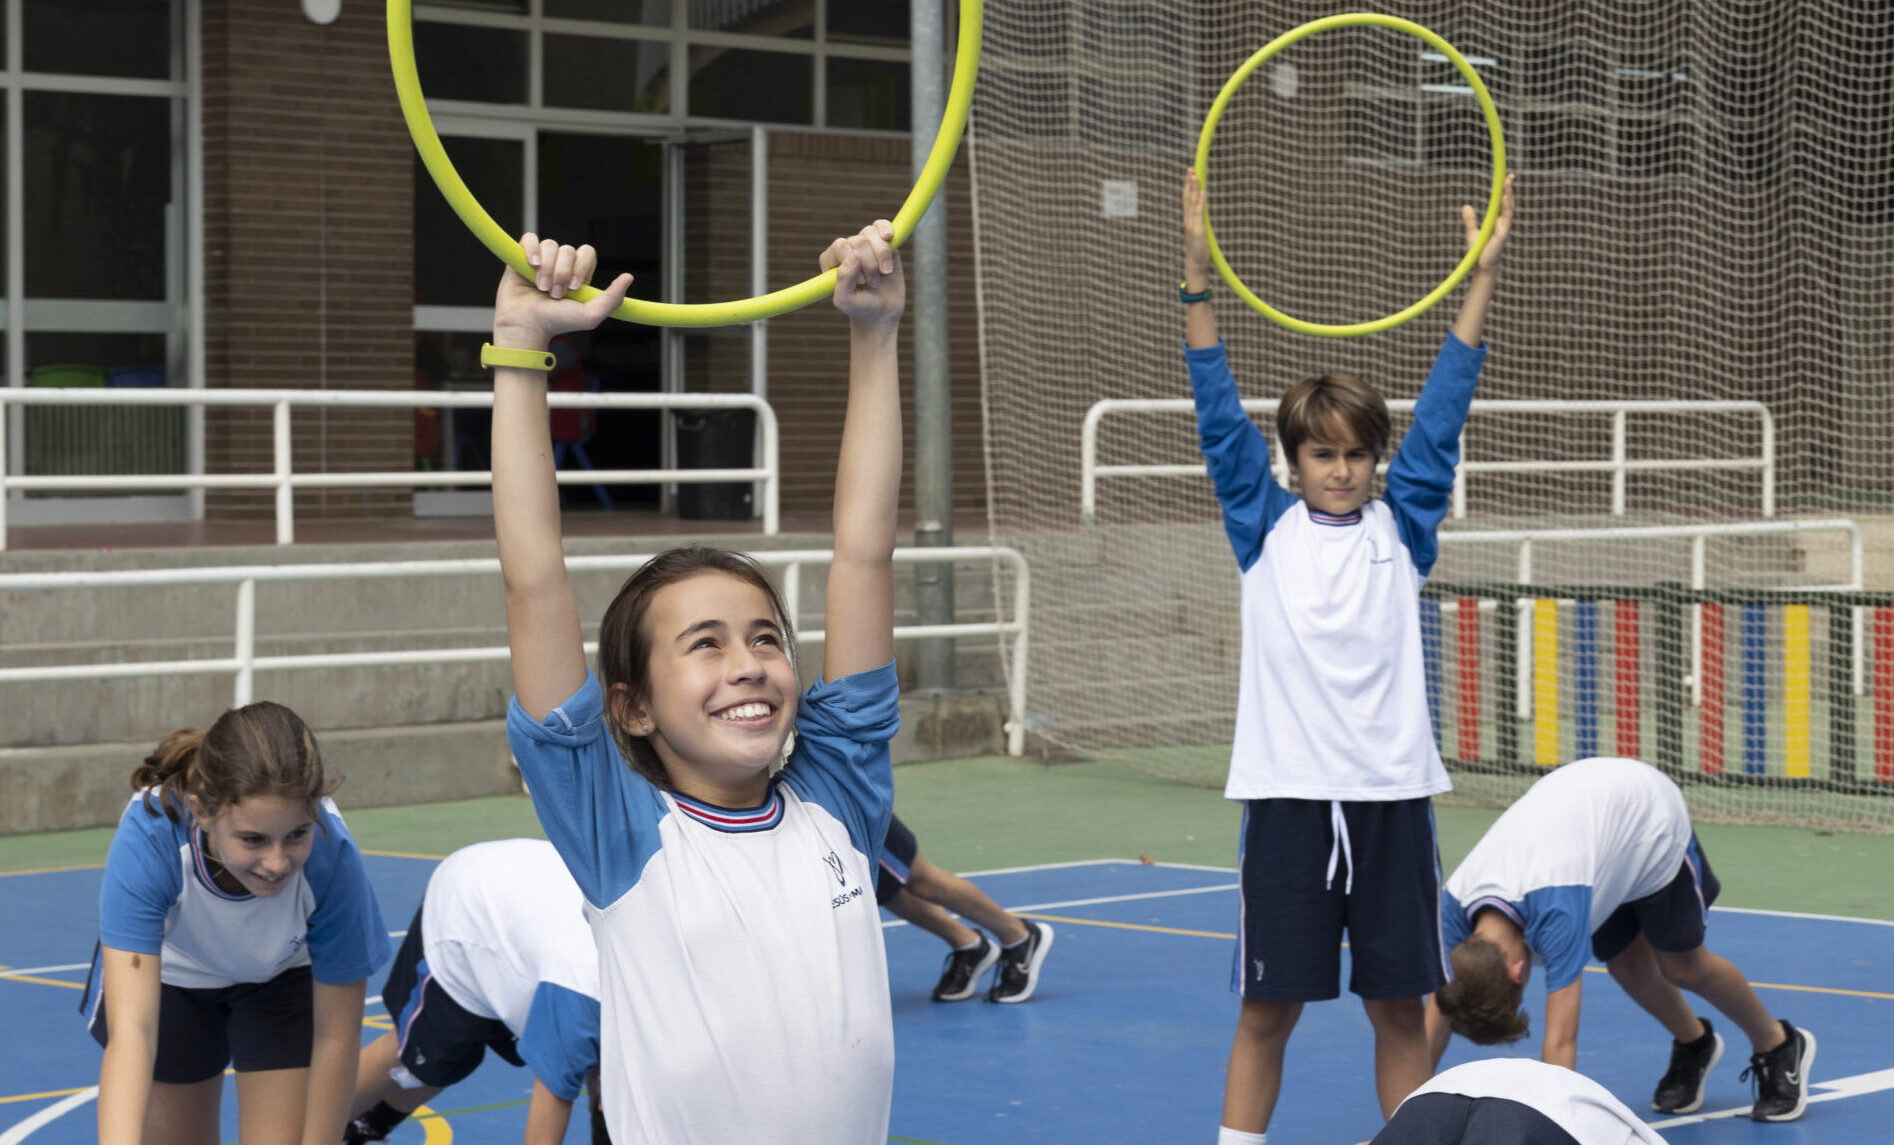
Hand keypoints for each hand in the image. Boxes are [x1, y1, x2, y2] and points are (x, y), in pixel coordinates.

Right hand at [492, 233, 633, 349]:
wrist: (527, 326)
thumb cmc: (557, 323)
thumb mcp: (590, 315)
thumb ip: (612, 298)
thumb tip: (628, 276)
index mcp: (578, 274)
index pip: (586, 252)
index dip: (581, 266)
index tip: (575, 287)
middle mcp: (560, 265)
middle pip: (568, 250)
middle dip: (562, 272)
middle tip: (555, 294)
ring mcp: (541, 261)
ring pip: (550, 245)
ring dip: (547, 268)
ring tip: (541, 288)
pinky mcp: (520, 258)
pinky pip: (529, 239)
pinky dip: (531, 249)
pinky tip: (532, 264)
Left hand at [821, 220, 903, 327]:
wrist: (882, 312)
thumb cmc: (860, 307)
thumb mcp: (845, 300)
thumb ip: (843, 279)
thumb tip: (854, 254)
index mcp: (831, 260)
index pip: (841, 246)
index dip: (854, 262)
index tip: (861, 282)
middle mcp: (846, 249)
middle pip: (858, 240)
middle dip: (870, 264)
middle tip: (873, 283)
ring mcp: (864, 244)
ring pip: (871, 232)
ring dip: (882, 254)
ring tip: (884, 272)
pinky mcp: (882, 242)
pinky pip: (881, 225)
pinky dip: (886, 229)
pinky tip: (889, 237)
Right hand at [1182, 169, 1210, 286]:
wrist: (1196, 264)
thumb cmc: (1199, 250)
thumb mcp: (1199, 232)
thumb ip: (1200, 221)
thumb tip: (1204, 212)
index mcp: (1188, 220)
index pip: (1187, 199)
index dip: (1187, 186)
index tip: (1190, 173)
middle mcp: (1188, 220)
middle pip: (1187, 198)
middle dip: (1188, 183)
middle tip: (1190, 168)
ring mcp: (1192, 225)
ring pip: (1192, 203)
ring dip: (1194, 189)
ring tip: (1195, 176)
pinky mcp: (1198, 231)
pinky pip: (1200, 214)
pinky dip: (1201, 202)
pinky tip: (1203, 192)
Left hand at [1461, 173, 1514, 273]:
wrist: (1482, 265)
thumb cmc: (1480, 250)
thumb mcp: (1472, 232)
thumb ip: (1470, 220)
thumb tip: (1466, 205)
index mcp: (1498, 221)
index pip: (1503, 202)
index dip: (1505, 190)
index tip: (1507, 178)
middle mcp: (1503, 223)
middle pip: (1508, 203)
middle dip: (1509, 189)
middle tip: (1510, 176)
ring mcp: (1504, 228)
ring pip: (1509, 209)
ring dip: (1509, 196)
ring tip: (1507, 184)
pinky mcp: (1502, 235)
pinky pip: (1505, 219)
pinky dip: (1505, 209)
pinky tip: (1504, 199)